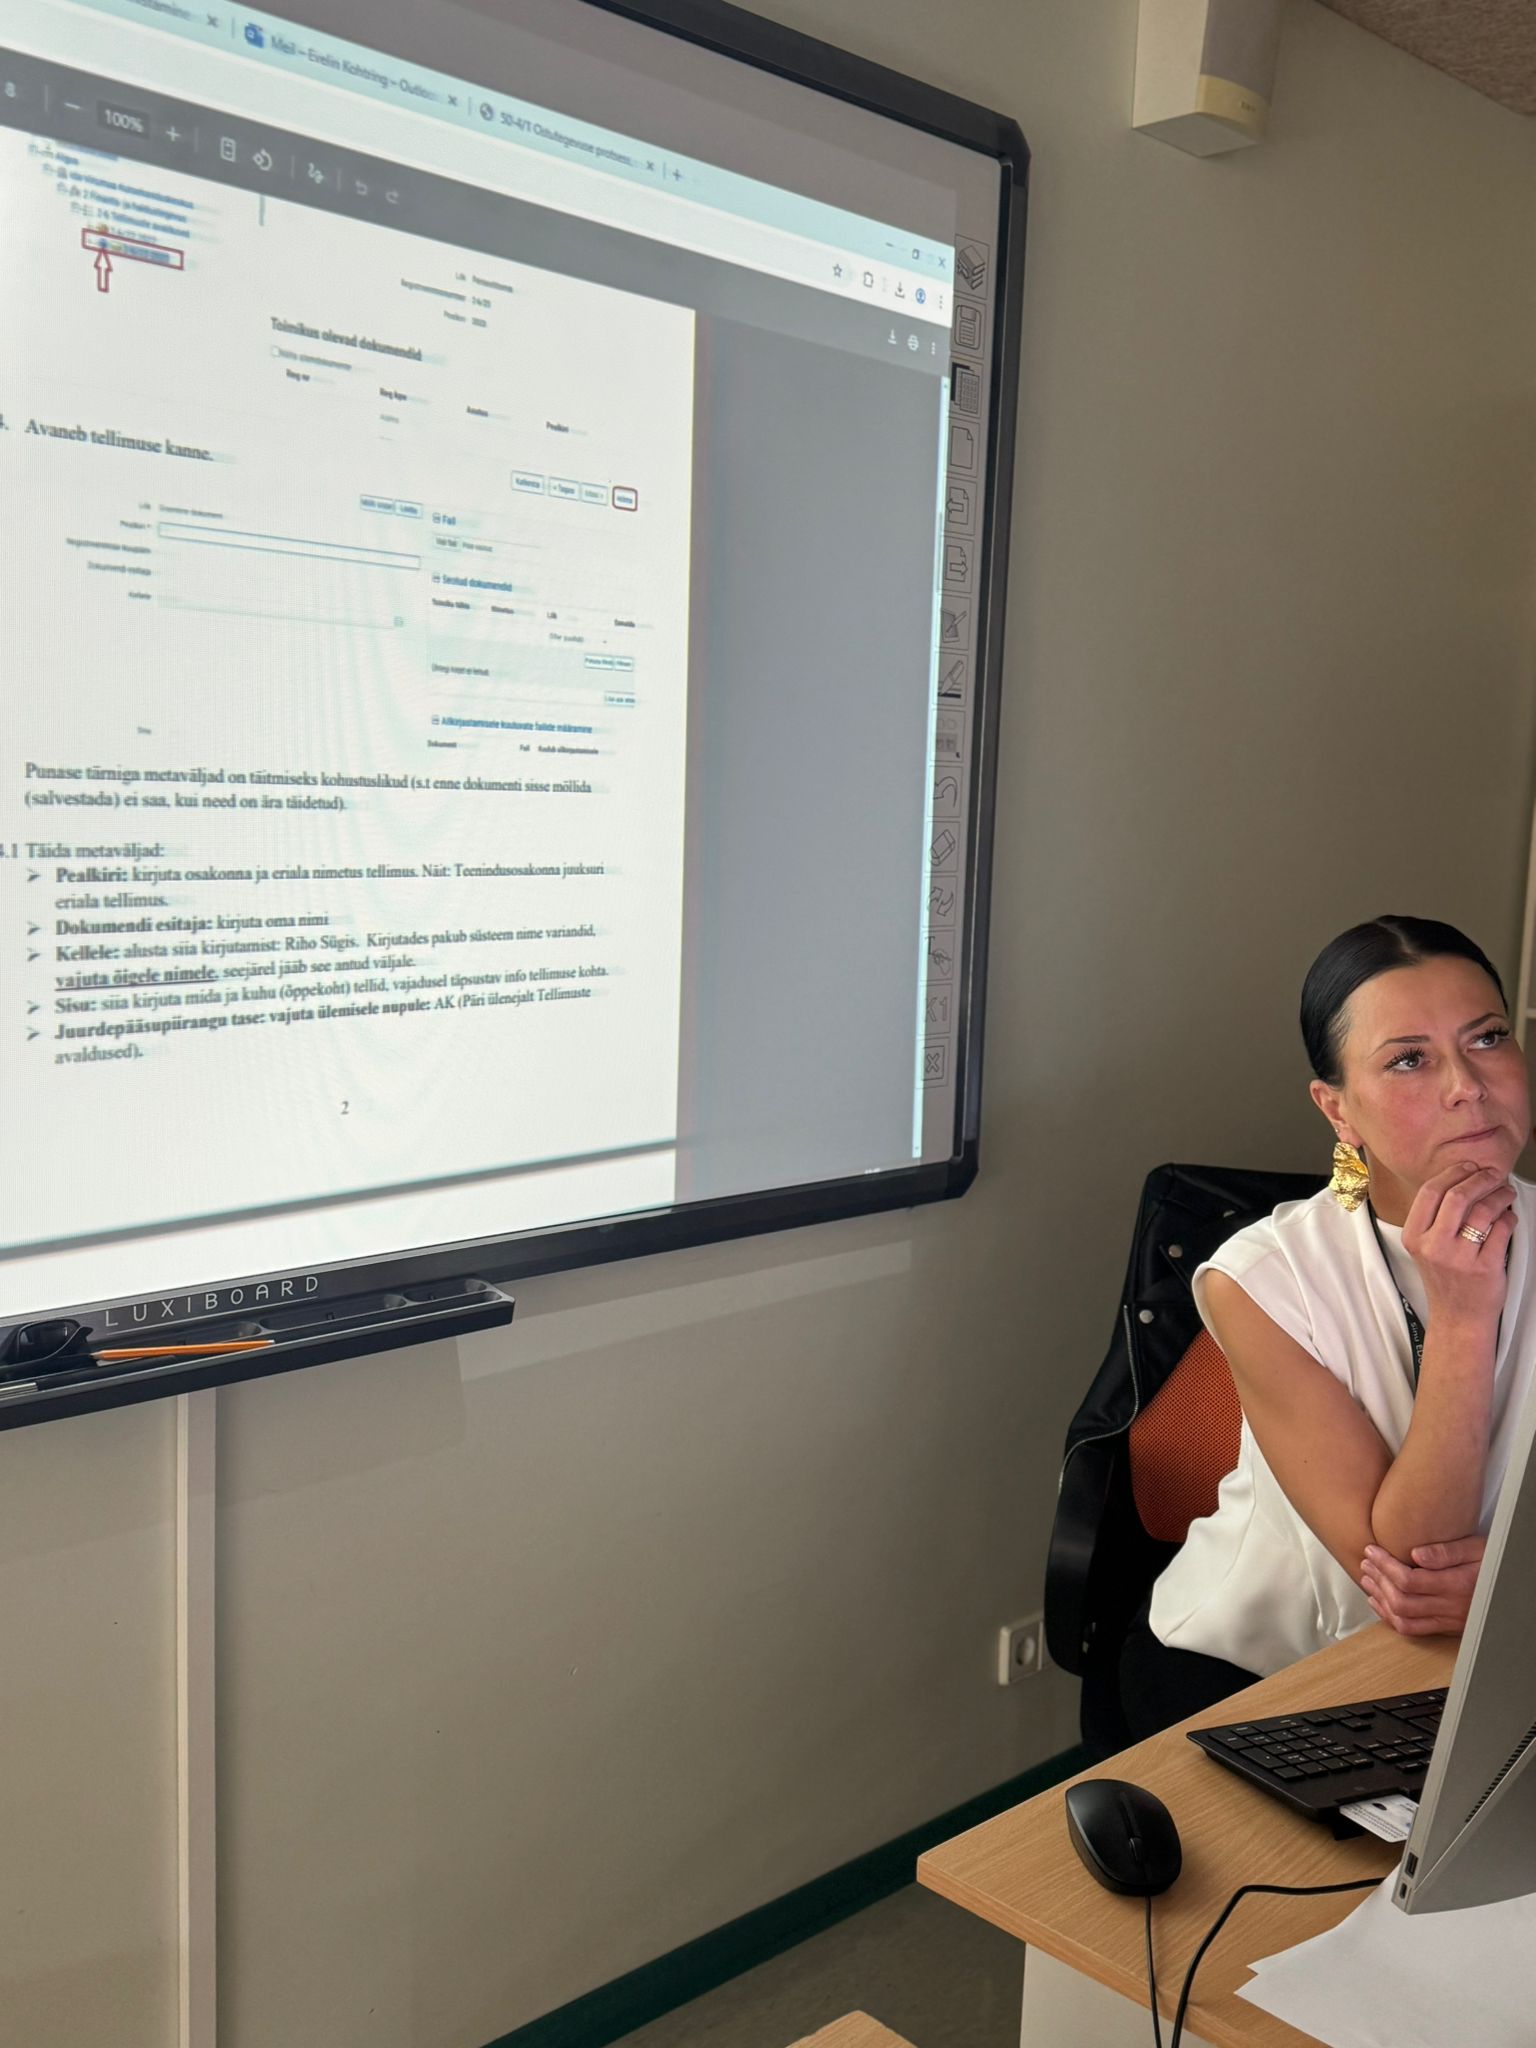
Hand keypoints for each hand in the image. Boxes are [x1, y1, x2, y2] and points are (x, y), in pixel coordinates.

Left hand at [1360, 1536, 1485, 1636]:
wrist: (1509, 1589)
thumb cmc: (1492, 1563)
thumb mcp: (1477, 1549)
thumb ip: (1447, 1552)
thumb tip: (1416, 1555)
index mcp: (1457, 1585)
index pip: (1409, 1580)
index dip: (1385, 1566)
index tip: (1372, 1551)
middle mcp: (1451, 1607)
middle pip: (1402, 1600)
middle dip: (1378, 1580)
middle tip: (1366, 1562)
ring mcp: (1448, 1621)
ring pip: (1404, 1618)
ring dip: (1380, 1599)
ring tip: (1367, 1580)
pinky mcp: (1446, 1628)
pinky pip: (1413, 1629)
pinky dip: (1390, 1617)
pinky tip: (1379, 1602)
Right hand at [1401, 1165, 1514, 1326]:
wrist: (1458, 1317)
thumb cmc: (1445, 1279)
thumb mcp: (1426, 1248)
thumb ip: (1435, 1218)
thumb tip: (1462, 1179)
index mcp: (1414, 1237)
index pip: (1430, 1192)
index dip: (1452, 1173)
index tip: (1469, 1167)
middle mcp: (1433, 1247)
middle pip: (1457, 1196)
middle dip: (1480, 1178)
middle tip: (1492, 1175)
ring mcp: (1459, 1258)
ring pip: (1483, 1210)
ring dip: (1500, 1195)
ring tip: (1506, 1193)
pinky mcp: (1485, 1268)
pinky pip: (1502, 1230)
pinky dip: (1509, 1218)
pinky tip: (1509, 1217)